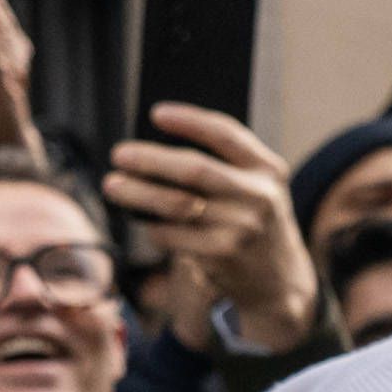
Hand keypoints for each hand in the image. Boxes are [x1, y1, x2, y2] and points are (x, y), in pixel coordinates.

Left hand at [105, 106, 316, 357]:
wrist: (279, 279)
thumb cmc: (251, 220)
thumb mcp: (254, 188)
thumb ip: (222, 167)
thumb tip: (153, 152)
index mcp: (268, 169)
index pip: (227, 135)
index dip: (190, 121)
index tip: (156, 113)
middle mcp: (260, 196)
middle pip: (195, 170)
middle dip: (151, 159)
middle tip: (119, 154)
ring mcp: (242, 228)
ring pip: (177, 205)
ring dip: (138, 193)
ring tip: (113, 185)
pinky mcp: (222, 256)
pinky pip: (173, 235)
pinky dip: (152, 226)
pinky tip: (142, 220)